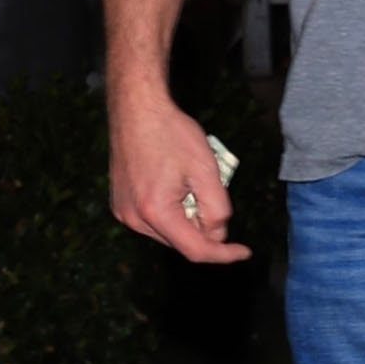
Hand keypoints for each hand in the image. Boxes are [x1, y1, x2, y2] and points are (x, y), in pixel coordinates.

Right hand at [108, 83, 250, 262]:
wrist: (137, 109)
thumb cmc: (171, 133)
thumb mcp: (206, 167)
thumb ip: (216, 206)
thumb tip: (219, 233)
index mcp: (156, 213)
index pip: (195, 249)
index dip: (223, 253)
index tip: (244, 252)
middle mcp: (134, 220)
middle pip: (181, 240)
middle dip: (205, 226)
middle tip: (216, 191)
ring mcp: (124, 213)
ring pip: (168, 230)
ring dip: (188, 216)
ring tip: (193, 181)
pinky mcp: (120, 203)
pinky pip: (153, 219)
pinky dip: (172, 210)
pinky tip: (177, 182)